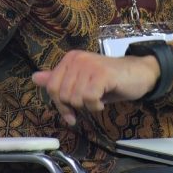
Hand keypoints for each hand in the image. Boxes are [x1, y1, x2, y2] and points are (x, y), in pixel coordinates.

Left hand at [32, 50, 158, 125]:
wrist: (137, 74)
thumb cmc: (109, 80)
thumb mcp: (81, 81)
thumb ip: (59, 80)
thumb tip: (35, 78)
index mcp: (69, 59)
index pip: (52, 87)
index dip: (60, 105)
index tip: (71, 114)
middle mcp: (77, 58)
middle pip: (62, 95)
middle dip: (75, 106)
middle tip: (90, 103)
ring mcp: (89, 65)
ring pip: (75, 98)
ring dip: (87, 106)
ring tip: (98, 98)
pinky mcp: (102, 74)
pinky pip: (89, 98)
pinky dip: (96, 106)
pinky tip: (102, 101)